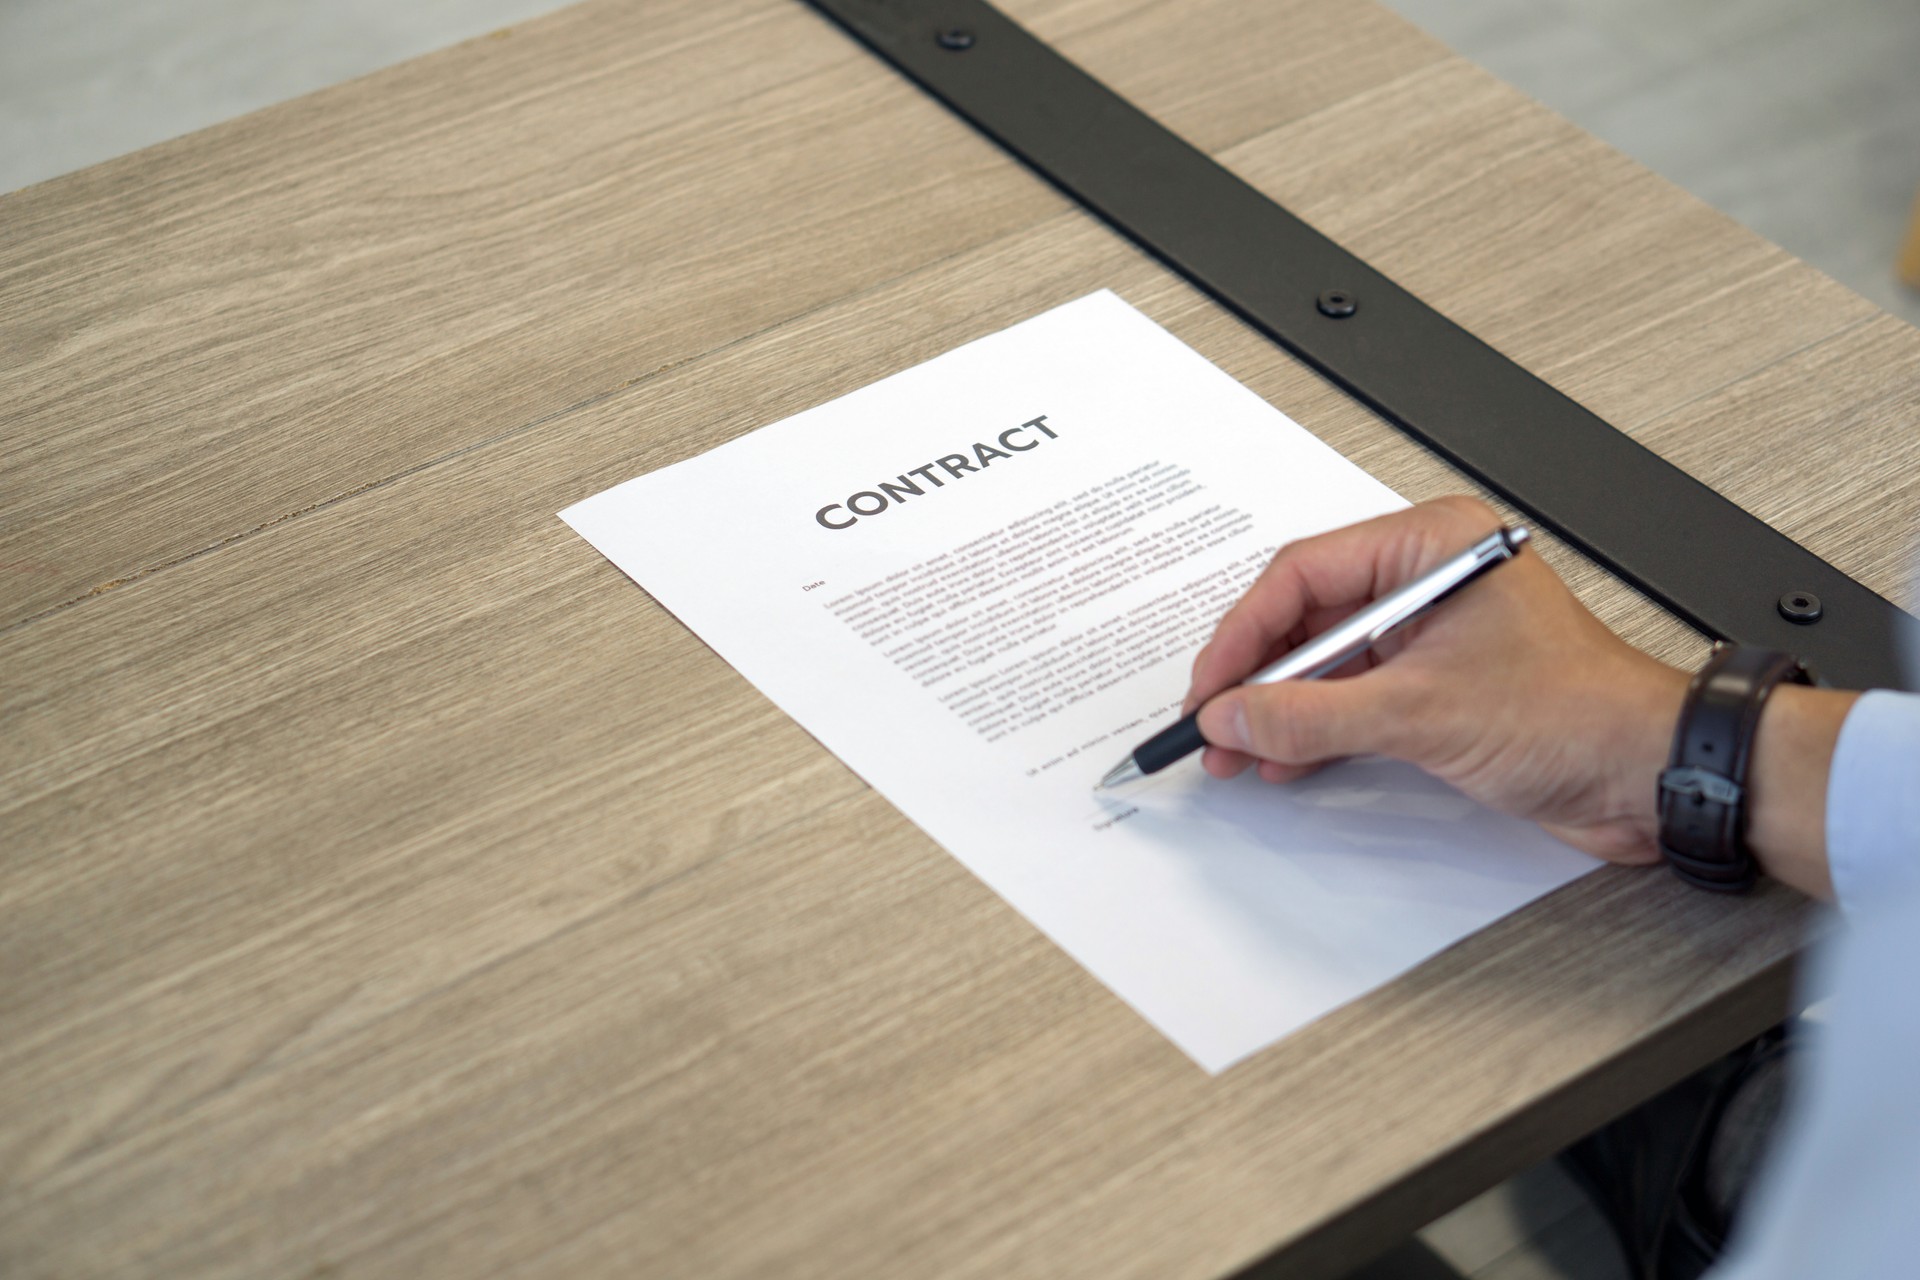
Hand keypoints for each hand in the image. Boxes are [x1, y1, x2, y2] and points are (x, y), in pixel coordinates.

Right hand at [1184, 496, 1690, 862]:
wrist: (1649, 774)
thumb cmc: (1579, 714)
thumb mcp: (1421, 712)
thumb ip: (1313, 715)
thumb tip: (1236, 713)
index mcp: (1434, 545)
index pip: (1305, 573)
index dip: (1245, 634)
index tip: (1211, 686)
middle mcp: (1429, 578)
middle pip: (1308, 616)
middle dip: (1256, 677)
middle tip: (1214, 722)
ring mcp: (1432, 632)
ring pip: (1325, 661)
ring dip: (1280, 708)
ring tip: (1239, 749)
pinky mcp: (1438, 683)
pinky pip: (1353, 695)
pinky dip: (1316, 728)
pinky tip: (1284, 756)